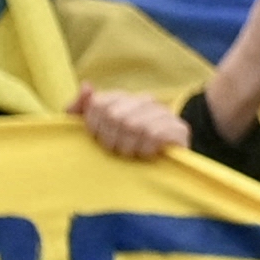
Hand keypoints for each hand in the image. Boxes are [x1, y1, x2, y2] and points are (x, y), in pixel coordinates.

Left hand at [73, 86, 187, 160]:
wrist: (154, 173)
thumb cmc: (117, 150)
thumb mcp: (91, 131)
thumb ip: (79, 109)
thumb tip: (87, 85)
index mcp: (124, 97)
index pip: (100, 103)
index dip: (94, 126)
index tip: (97, 139)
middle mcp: (145, 100)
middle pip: (115, 115)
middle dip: (111, 140)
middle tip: (116, 150)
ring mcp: (164, 112)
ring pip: (135, 125)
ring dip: (129, 147)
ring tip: (132, 153)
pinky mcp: (180, 129)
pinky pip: (155, 134)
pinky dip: (146, 148)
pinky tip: (148, 154)